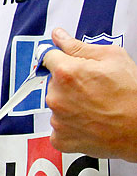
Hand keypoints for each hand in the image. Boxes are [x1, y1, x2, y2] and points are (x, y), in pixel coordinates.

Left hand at [42, 27, 136, 161]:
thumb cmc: (133, 95)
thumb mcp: (113, 58)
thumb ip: (78, 46)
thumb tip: (59, 36)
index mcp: (66, 73)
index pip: (47, 56)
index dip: (60, 58)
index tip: (67, 63)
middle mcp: (57, 96)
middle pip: (53, 83)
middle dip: (68, 83)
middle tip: (93, 89)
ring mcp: (57, 119)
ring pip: (57, 105)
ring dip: (70, 104)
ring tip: (95, 107)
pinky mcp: (60, 139)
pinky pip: (58, 128)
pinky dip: (70, 126)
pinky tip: (89, 122)